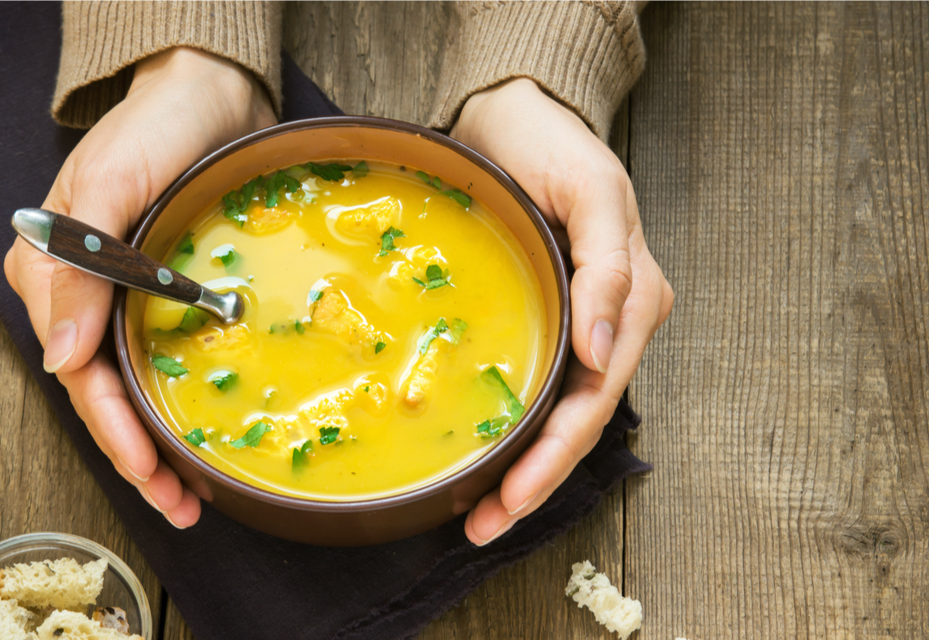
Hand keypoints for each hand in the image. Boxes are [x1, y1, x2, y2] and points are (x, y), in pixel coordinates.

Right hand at [4, 48, 276, 526]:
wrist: (212, 97)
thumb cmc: (158, 129)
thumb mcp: (112, 181)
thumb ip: (82, 262)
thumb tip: (63, 354)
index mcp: (55, 273)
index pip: (80, 372)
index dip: (114, 428)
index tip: (148, 470)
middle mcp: (85, 295)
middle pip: (105, 393)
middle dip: (138, 455)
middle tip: (180, 503)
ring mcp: (126, 297)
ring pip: (134, 386)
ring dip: (158, 443)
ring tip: (191, 493)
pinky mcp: (167, 292)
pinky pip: (166, 358)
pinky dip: (179, 400)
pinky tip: (200, 434)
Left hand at [451, 78, 672, 544]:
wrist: (516, 118)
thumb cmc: (555, 148)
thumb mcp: (591, 194)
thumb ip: (610, 270)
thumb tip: (606, 356)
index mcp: (633, 301)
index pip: (594, 398)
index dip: (554, 455)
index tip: (511, 499)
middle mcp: (612, 325)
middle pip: (576, 420)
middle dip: (533, 480)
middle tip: (481, 526)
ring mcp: (583, 326)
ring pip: (558, 413)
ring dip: (522, 465)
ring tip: (479, 512)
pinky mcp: (551, 318)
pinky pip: (539, 384)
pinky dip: (515, 426)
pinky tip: (486, 453)